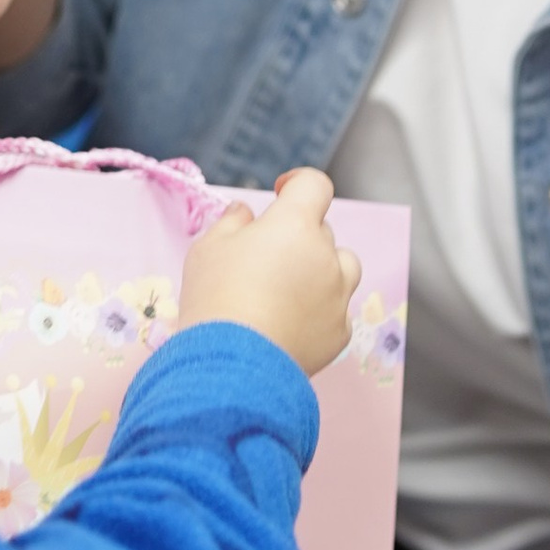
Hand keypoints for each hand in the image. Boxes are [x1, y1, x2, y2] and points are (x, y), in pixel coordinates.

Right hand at [179, 167, 359, 377]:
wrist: (232, 366)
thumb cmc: (215, 298)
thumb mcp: (208, 248)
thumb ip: (232, 222)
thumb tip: (246, 214)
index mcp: (295, 225)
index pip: (314, 185)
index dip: (298, 184)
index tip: (281, 194)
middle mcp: (326, 256)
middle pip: (322, 231)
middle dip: (298, 236)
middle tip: (265, 259)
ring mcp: (338, 296)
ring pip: (342, 268)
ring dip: (321, 269)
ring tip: (287, 290)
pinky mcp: (340, 332)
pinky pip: (336, 310)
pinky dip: (320, 311)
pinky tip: (289, 324)